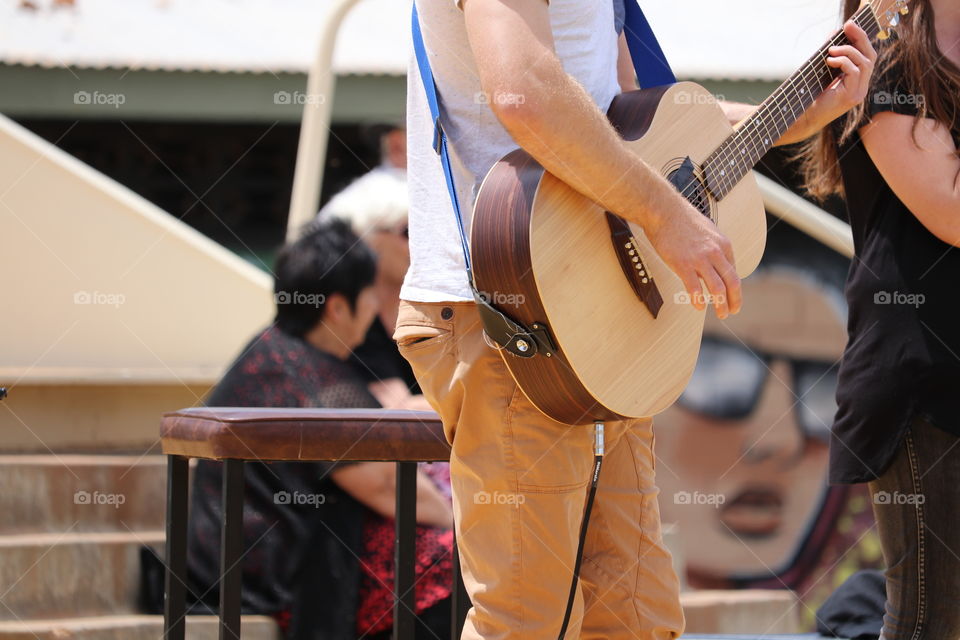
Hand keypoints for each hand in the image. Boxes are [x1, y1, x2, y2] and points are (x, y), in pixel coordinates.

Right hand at [644, 199, 741, 319]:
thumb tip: (714, 262)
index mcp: (723, 245)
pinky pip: (694, 288)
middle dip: (735, 300)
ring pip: (718, 288)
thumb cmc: (681, 219)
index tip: (732, 297)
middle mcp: (715, 253)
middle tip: (732, 311)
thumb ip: (713, 247)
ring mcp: (699, 260)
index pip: (734, 271)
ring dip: (721, 304)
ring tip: (721, 313)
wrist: (664, 210)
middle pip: (732, 282)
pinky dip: (698, 300)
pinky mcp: (683, 265)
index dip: (734, 288)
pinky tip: (699, 306)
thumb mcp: (707, 230)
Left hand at [811, 21, 877, 122]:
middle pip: (871, 57)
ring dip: (848, 51)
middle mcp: (862, 88)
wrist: (803, 119)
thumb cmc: (810, 96)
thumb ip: (831, 55)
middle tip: (847, 26)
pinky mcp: (851, 97)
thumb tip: (833, 32)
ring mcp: (859, 93)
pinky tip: (830, 61)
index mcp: (858, 82)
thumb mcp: (823, 71)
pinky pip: (854, 71)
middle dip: (860, 38)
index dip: (861, 39)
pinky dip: (843, 62)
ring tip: (831, 50)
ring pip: (864, 63)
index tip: (850, 25)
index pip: (868, 56)